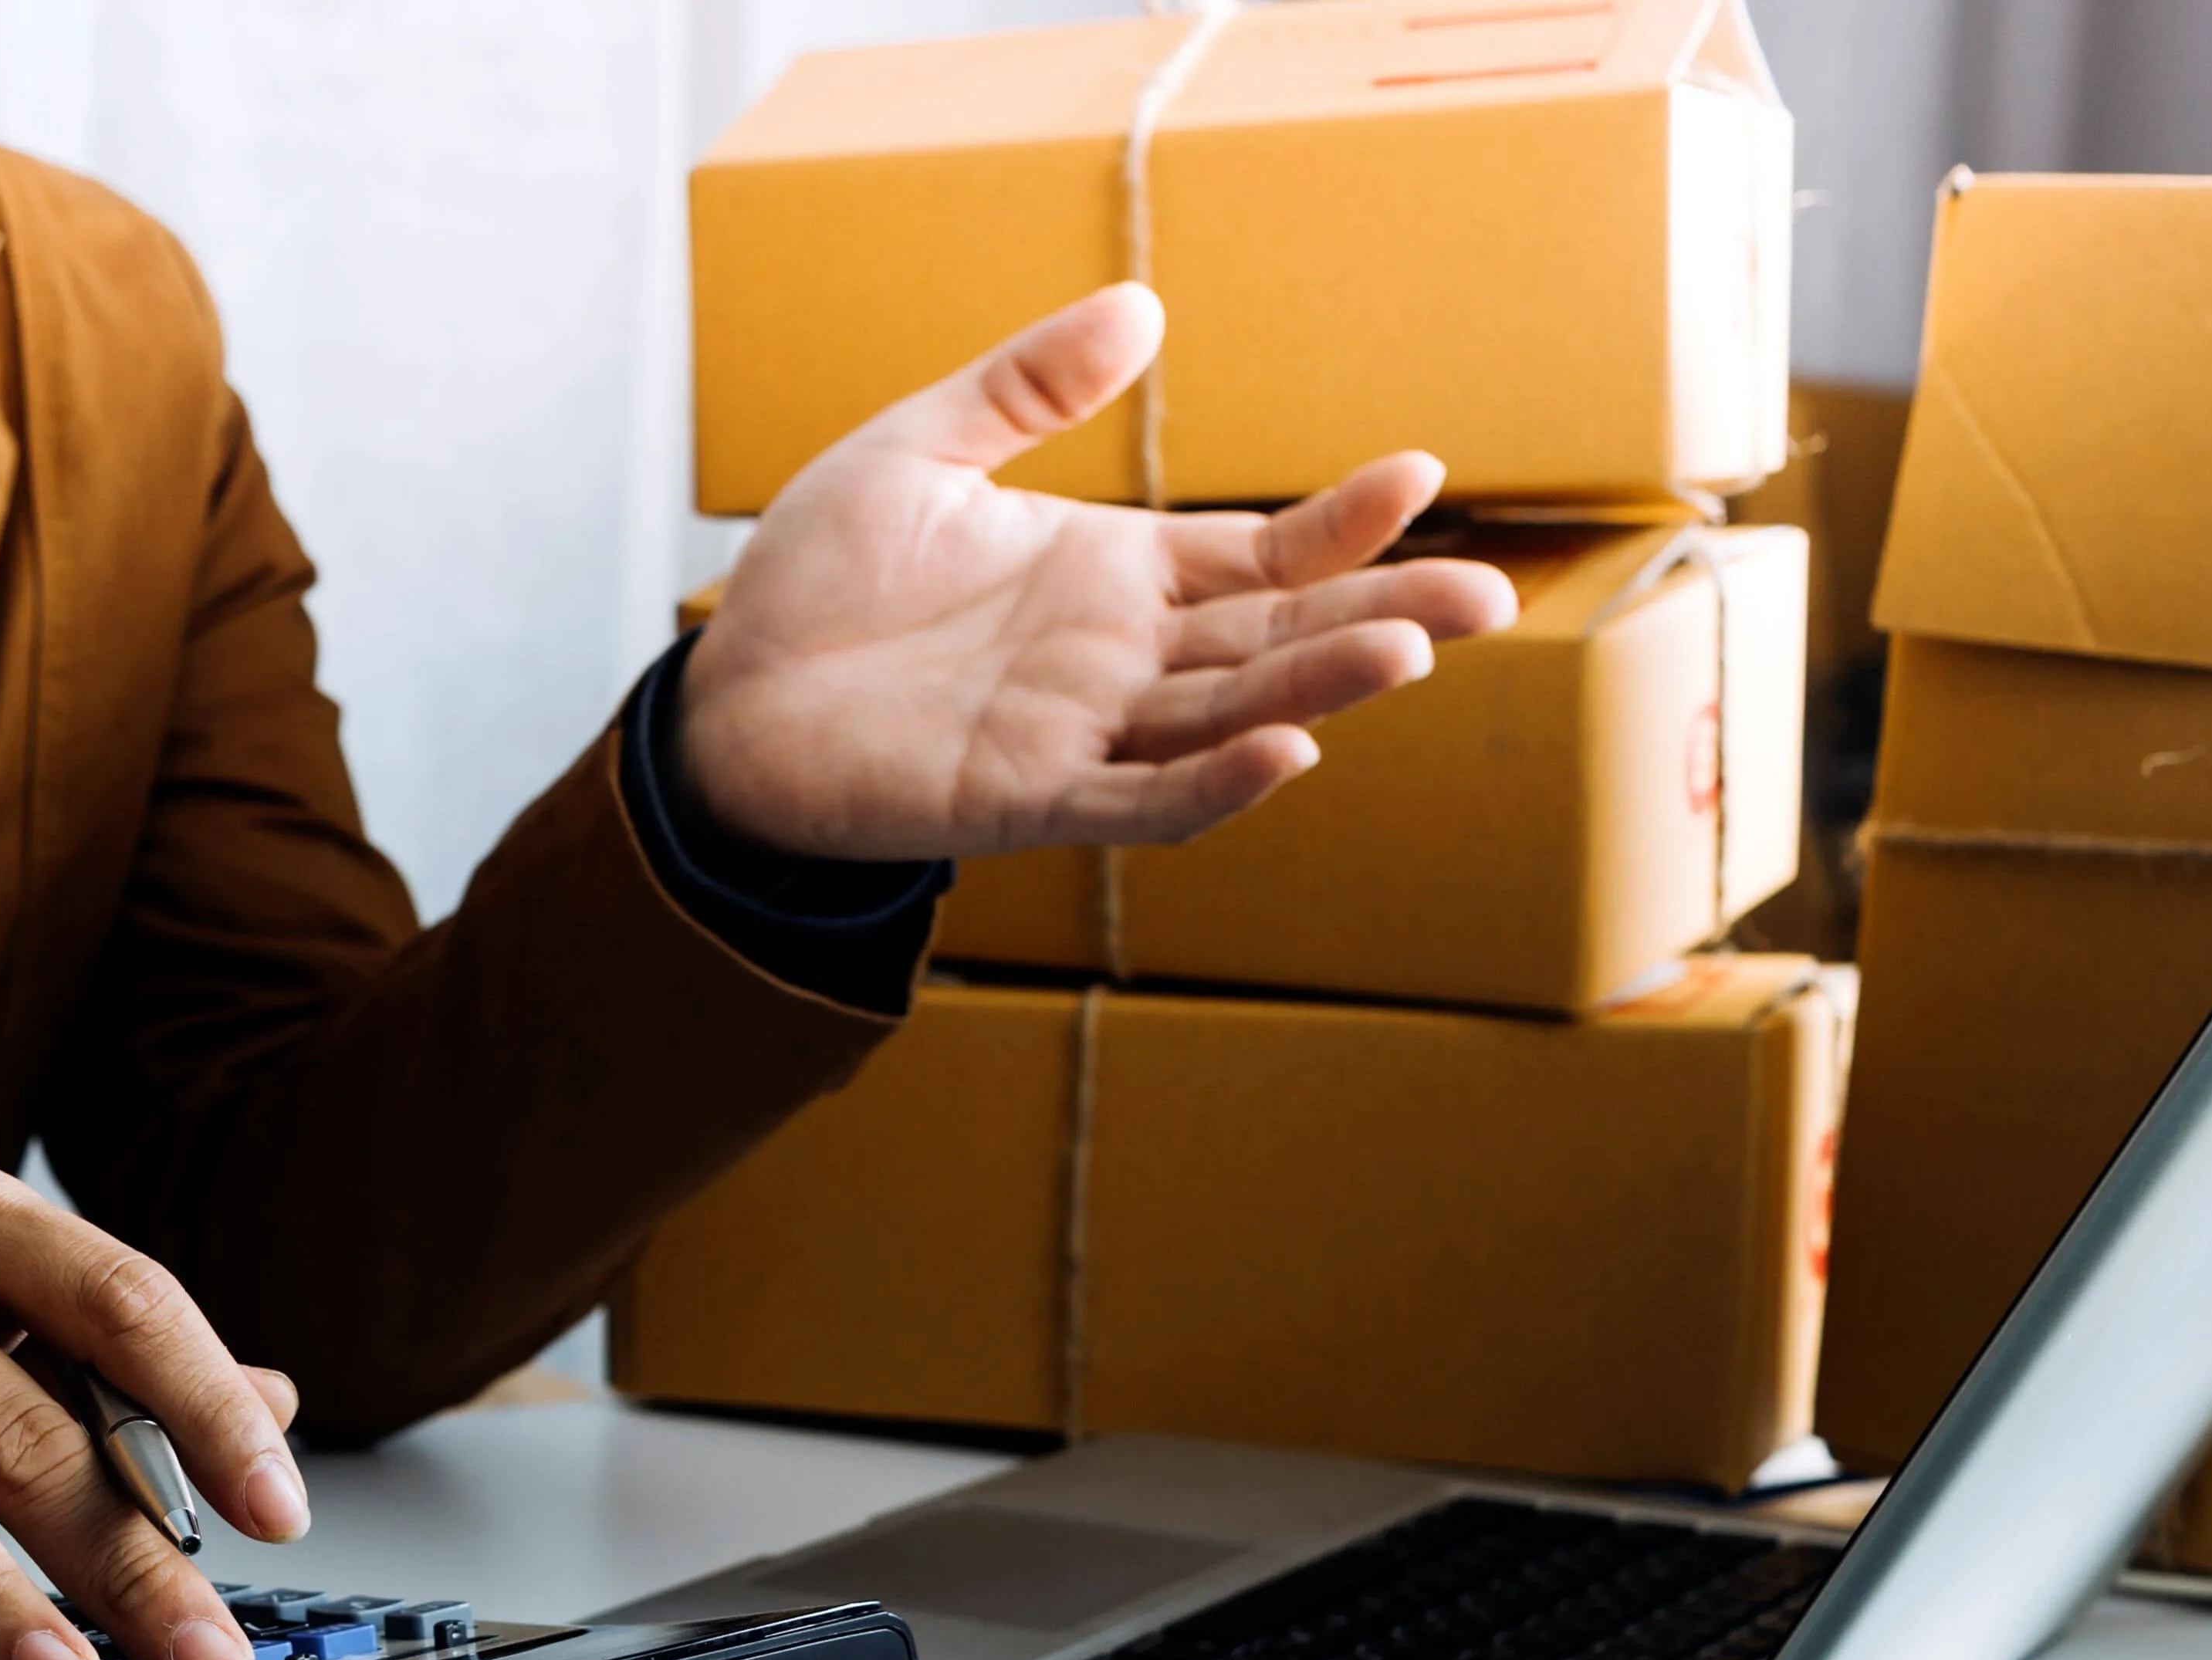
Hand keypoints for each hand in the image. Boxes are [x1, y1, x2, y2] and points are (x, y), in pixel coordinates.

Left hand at [678, 283, 1522, 860]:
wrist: (723, 699)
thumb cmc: (818, 583)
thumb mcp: (918, 452)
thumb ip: (1025, 388)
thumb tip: (1141, 307)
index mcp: (1110, 575)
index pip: (1257, 552)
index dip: (1339, 524)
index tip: (1420, 474)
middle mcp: (1117, 659)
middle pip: (1275, 638)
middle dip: (1378, 616)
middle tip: (1488, 600)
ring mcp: (1080, 733)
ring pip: (1228, 714)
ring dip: (1316, 687)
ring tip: (1404, 654)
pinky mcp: (1024, 799)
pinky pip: (1138, 800)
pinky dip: (1212, 785)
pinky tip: (1283, 752)